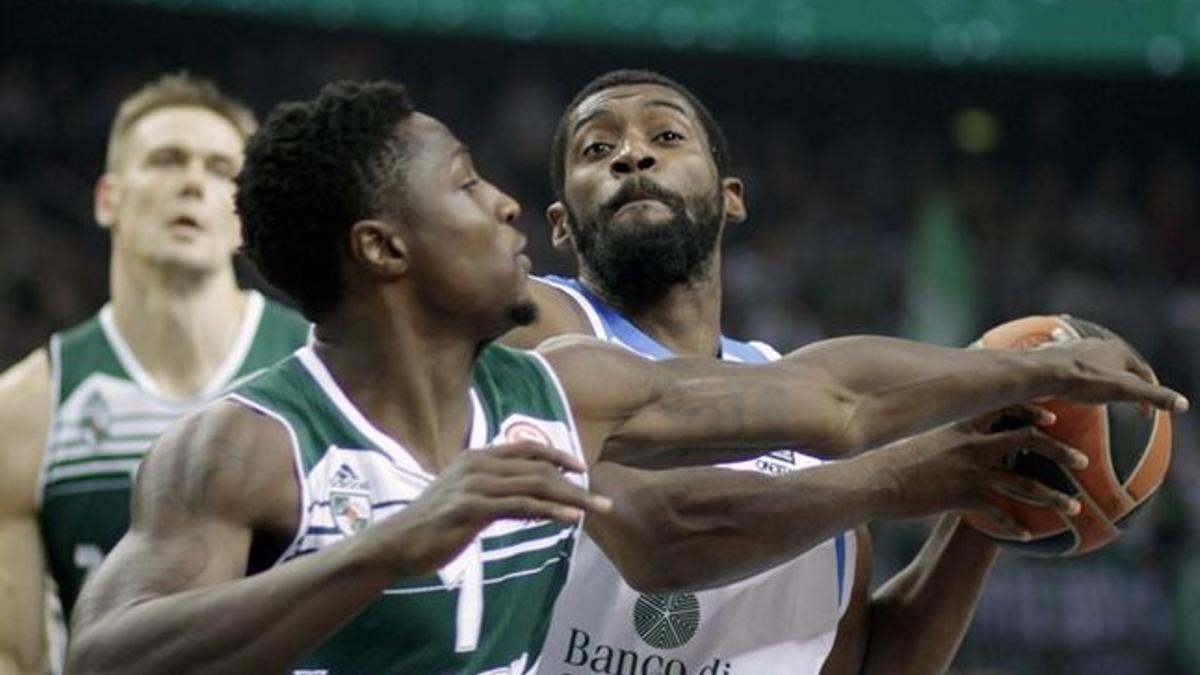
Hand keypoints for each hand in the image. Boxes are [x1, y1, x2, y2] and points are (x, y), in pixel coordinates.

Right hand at [378, 441, 610, 576]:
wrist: (396, 543)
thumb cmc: (433, 524)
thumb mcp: (468, 499)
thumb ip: (498, 492)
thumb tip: (536, 500)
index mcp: (476, 457)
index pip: (526, 449)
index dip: (558, 456)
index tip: (582, 469)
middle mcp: (477, 465)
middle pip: (538, 468)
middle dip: (574, 483)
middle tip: (603, 499)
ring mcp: (474, 485)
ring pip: (535, 486)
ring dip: (571, 498)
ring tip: (596, 509)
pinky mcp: (472, 508)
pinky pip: (520, 506)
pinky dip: (549, 510)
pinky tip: (569, 518)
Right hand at [884, 405, 1084, 539]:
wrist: (874, 481)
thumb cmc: (893, 463)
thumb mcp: (921, 442)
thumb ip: (945, 441)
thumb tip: (954, 444)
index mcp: (962, 427)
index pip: (1005, 409)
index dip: (1032, 411)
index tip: (1052, 418)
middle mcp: (972, 445)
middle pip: (1027, 441)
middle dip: (1059, 450)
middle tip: (1083, 460)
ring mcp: (970, 471)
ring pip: (1023, 481)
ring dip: (1052, 495)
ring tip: (1073, 507)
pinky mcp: (963, 497)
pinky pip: (1000, 513)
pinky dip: (1016, 525)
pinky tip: (1027, 536)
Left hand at [1035, 337, 1188, 412]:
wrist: (1042, 372)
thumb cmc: (1085, 380)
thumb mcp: (1125, 391)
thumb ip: (1154, 396)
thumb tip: (1184, 404)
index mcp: (1119, 350)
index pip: (1142, 373)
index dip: (1148, 395)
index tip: (1144, 416)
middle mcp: (1097, 344)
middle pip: (1118, 364)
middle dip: (1125, 379)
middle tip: (1127, 397)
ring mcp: (1075, 347)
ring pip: (1093, 359)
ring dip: (1100, 369)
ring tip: (1101, 383)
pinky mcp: (1054, 354)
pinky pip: (1067, 359)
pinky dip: (1071, 364)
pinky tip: (1065, 367)